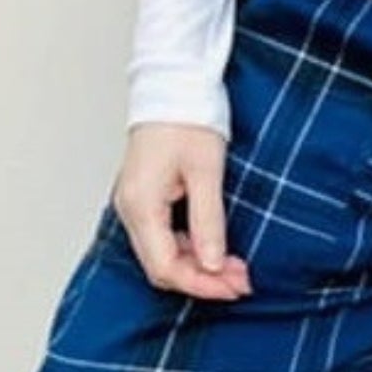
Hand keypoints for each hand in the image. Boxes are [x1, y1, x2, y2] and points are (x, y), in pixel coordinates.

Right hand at [113, 123, 252, 299]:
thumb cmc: (187, 117)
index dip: (202, 283)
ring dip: (198, 265)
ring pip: (162, 254)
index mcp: (141, 204)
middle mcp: (130, 208)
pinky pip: (162, 236)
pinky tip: (215, 247)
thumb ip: (208, 222)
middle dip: (203, 279)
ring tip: (235, 267)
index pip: (166, 266)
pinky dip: (189, 247)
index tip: (235, 286)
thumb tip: (214, 264)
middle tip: (241, 280)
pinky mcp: (144, 197)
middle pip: (161, 266)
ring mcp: (134, 203)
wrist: (172, 85)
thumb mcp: (206, 171)